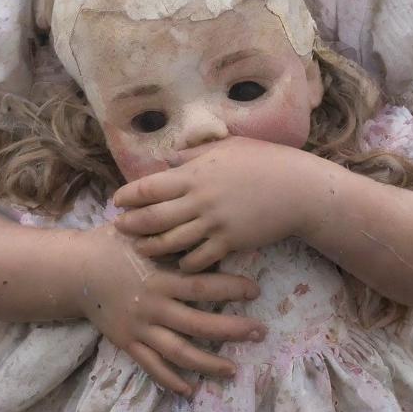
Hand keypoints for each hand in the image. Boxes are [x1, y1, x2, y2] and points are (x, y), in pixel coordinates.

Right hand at [76, 222, 265, 396]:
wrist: (75, 269)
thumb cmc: (113, 243)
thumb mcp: (142, 229)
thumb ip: (170, 229)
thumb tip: (201, 216)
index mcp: (159, 277)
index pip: (201, 286)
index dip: (230, 289)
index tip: (255, 290)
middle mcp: (153, 306)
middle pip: (198, 324)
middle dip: (232, 330)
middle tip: (260, 332)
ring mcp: (141, 328)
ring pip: (179, 352)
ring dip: (208, 363)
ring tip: (233, 370)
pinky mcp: (128, 343)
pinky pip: (152, 366)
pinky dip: (171, 380)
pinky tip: (191, 388)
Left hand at [112, 137, 320, 271]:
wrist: (296, 189)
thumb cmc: (263, 161)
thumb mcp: (226, 148)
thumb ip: (194, 154)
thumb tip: (168, 159)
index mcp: (195, 173)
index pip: (149, 187)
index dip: (128, 195)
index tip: (117, 201)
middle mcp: (199, 200)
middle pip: (152, 218)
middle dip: (131, 225)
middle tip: (119, 228)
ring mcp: (213, 224)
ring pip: (170, 243)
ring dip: (151, 248)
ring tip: (141, 249)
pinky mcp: (228, 243)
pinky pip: (197, 260)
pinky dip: (184, 263)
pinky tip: (179, 262)